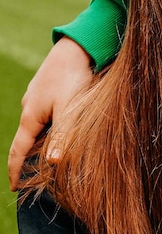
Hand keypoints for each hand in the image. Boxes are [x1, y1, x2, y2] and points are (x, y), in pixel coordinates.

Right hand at [8, 37, 92, 190]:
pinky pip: (44, 110)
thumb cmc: (74, 76)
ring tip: (47, 153)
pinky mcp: (47, 86)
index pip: (17, 152)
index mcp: (30, 117)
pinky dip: (48, 122)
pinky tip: (60, 123)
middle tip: (32, 176)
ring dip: (39, 138)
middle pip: (25, 139)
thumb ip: (63, 134)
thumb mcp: (70, 108)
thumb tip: (53, 162)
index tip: (13, 188)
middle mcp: (29, 107)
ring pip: (36, 124)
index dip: (15, 171)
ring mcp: (36, 95)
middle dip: (26, 158)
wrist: (77, 44)